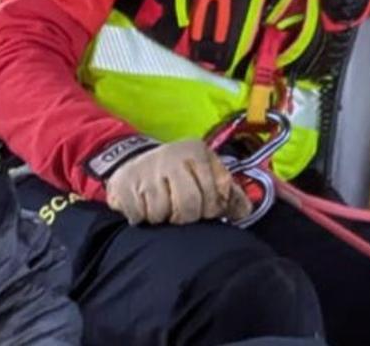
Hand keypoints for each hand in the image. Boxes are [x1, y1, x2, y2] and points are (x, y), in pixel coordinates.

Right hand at [105, 139, 251, 225]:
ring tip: (163, 206)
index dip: (212, 208)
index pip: (214, 193)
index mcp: (197, 152)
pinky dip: (142, 217)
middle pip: (188, 206)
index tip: (206, 209)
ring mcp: (146, 170)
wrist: (135, 161)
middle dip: (187, 216)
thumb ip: (229, 192)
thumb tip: (245, 211)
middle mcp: (172, 156)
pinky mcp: (124, 184)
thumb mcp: (207, 173)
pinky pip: (139, 215)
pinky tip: (145, 205)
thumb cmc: (180, 172)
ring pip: (162, 213)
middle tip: (182, 212)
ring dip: (163, 217)